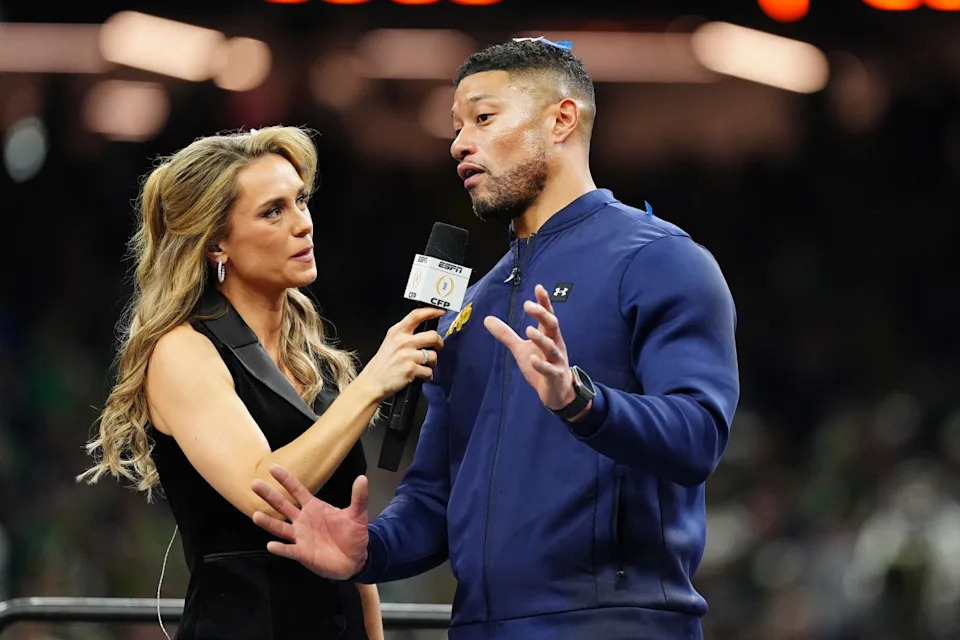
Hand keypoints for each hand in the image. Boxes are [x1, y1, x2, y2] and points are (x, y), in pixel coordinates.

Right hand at [252, 465, 368, 579]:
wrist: (356, 559)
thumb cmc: (353, 535)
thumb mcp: (358, 514)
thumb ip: (359, 497)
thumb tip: (363, 478)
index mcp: (314, 507)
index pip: (297, 490)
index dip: (285, 479)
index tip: (272, 468)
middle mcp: (303, 520)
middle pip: (282, 506)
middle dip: (268, 495)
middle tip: (254, 484)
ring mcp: (301, 537)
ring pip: (280, 528)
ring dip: (268, 522)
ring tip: (255, 515)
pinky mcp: (303, 554)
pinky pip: (289, 550)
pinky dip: (280, 548)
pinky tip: (271, 545)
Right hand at [359, 306, 445, 400]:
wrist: (372, 382)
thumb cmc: (382, 364)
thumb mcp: (390, 341)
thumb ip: (405, 334)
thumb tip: (426, 331)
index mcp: (397, 332)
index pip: (416, 315)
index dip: (431, 311)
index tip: (440, 312)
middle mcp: (402, 342)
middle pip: (433, 335)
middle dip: (439, 343)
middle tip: (437, 348)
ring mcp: (407, 355)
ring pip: (433, 355)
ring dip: (432, 363)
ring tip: (425, 366)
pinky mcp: (411, 369)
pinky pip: (429, 371)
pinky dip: (427, 375)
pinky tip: (420, 375)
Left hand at [483, 284, 575, 410]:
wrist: (557, 392)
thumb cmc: (542, 365)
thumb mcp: (521, 348)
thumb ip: (506, 334)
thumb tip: (487, 319)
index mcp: (548, 336)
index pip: (548, 315)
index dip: (544, 302)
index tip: (538, 287)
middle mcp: (555, 345)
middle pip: (552, 326)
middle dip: (542, 314)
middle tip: (528, 305)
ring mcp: (557, 361)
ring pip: (552, 347)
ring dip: (541, 338)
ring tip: (529, 330)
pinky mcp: (555, 377)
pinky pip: (549, 370)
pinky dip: (541, 365)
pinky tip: (532, 359)